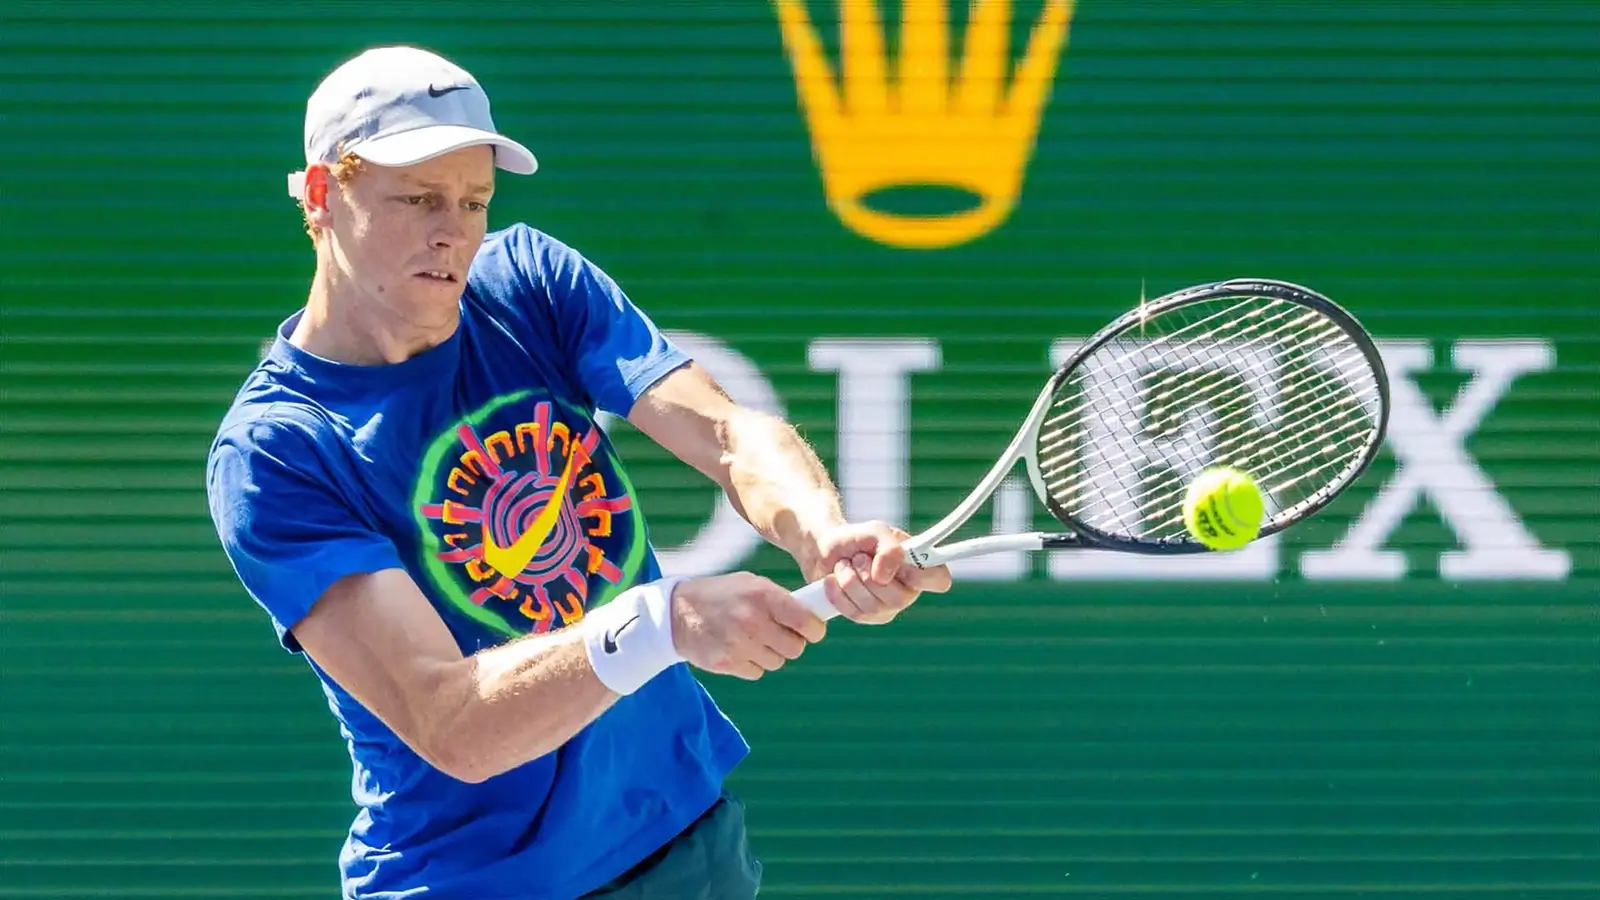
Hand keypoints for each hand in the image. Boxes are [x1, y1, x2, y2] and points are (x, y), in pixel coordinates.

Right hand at [669, 572, 827, 680]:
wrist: (678, 612)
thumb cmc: (722, 596)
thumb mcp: (752, 584)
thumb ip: (781, 600)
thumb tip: (813, 617)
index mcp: (763, 596)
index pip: (807, 622)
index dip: (814, 629)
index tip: (812, 630)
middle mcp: (752, 620)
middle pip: (795, 648)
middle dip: (791, 643)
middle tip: (778, 635)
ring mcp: (739, 644)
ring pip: (777, 662)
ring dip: (770, 654)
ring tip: (753, 639)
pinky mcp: (727, 663)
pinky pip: (757, 672)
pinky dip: (752, 664)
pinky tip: (738, 648)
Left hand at [803, 521, 952, 625]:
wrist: (828, 549)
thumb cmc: (859, 539)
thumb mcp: (876, 531)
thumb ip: (888, 548)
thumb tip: (884, 576)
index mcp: (919, 567)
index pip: (940, 580)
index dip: (924, 577)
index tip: (902, 566)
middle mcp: (908, 591)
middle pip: (899, 598)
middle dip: (869, 574)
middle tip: (859, 557)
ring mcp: (887, 608)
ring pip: (873, 607)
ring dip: (850, 579)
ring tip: (844, 564)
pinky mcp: (866, 617)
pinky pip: (854, 613)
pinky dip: (838, 593)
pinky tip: (834, 580)